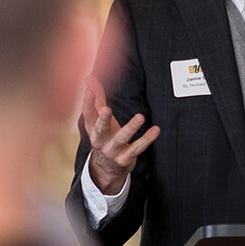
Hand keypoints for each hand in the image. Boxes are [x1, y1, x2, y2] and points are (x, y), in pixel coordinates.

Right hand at [81, 76, 159, 194]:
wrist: (107, 168)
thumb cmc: (105, 135)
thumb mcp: (99, 119)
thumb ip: (96, 98)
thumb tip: (89, 77)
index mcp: (92, 128)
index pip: (88, 113)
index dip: (88, 100)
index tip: (91, 86)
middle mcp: (99, 140)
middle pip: (100, 129)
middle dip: (103, 119)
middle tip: (107, 109)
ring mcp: (112, 150)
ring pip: (121, 138)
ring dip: (131, 127)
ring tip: (140, 117)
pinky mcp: (125, 158)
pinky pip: (137, 148)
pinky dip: (147, 139)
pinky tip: (156, 129)